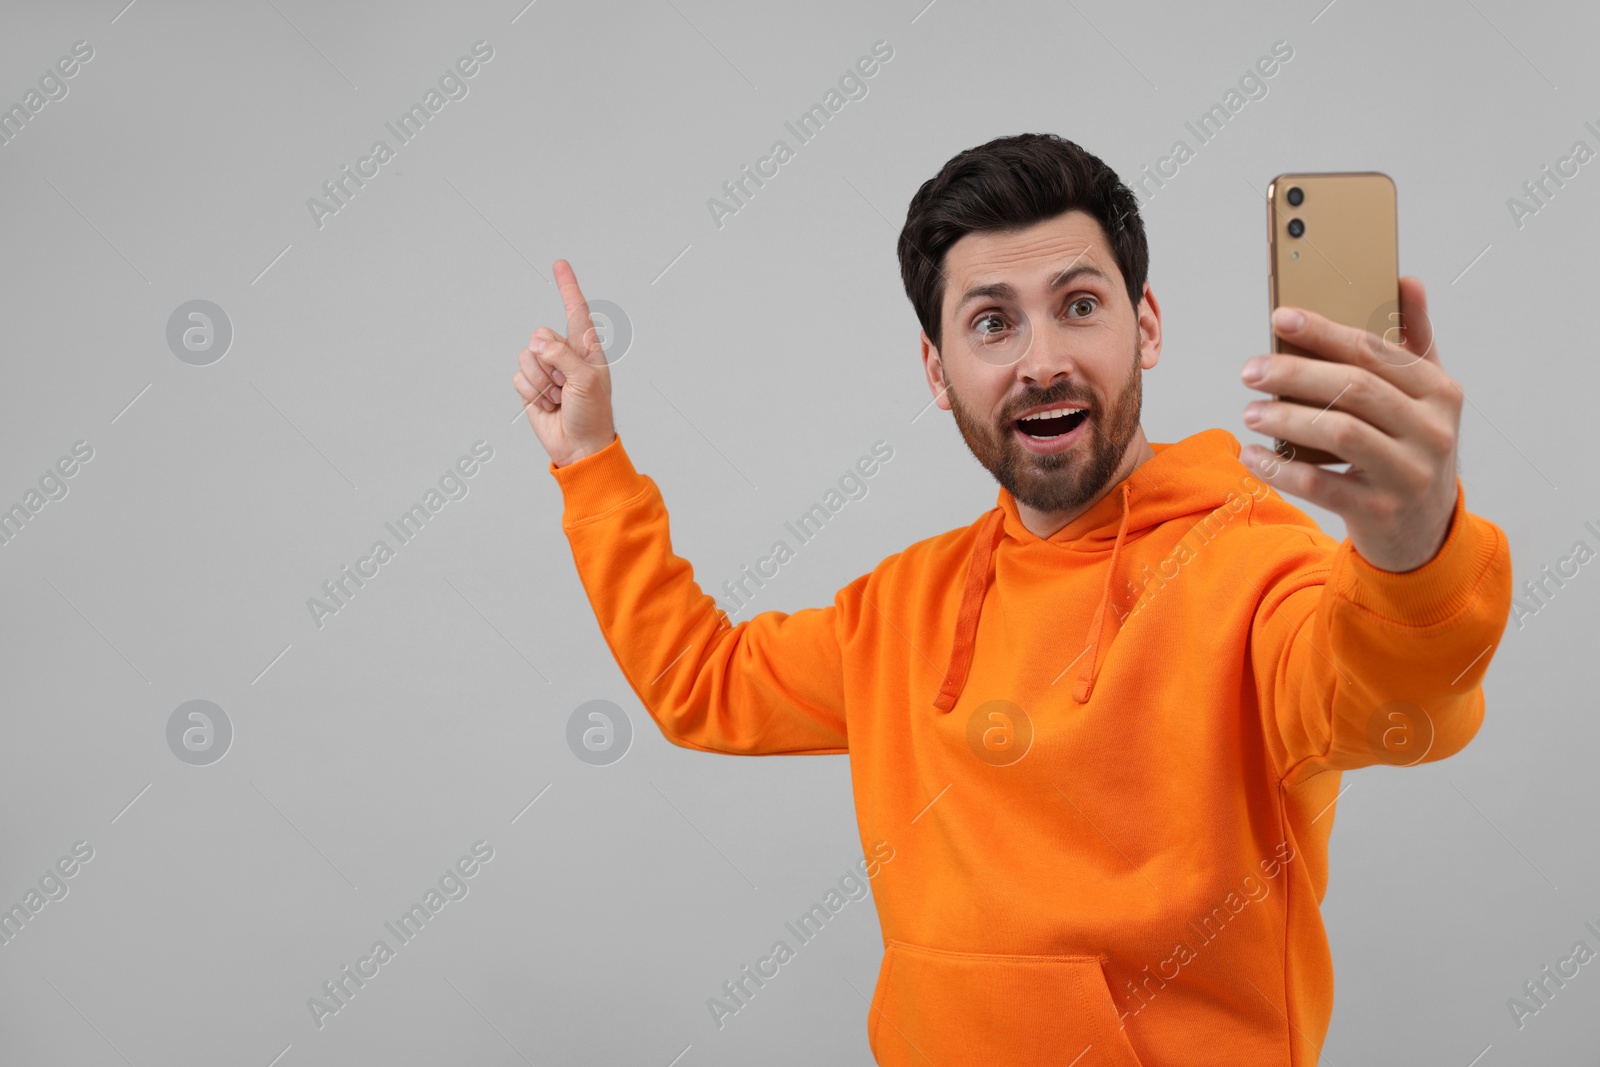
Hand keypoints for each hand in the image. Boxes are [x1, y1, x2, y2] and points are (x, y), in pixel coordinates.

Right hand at [512, 259, 616, 466]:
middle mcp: (564, 354)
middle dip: (551, 362)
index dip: (567, 286)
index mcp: (586, 347)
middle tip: (566, 386)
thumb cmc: (593, 413)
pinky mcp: (530, 386)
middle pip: (541, 335)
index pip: (575, 310)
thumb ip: (562, 356)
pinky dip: (531, 393)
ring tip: (559, 398)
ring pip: (527, 357)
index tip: (559, 264)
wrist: (579, 446)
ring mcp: (546, 370)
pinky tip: (547, 405)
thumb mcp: (587, 380)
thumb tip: (536, 344)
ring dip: (542, 382)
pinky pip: (518, 377)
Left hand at [1239, 276, 1461, 572]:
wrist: (1426, 531)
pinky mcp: (1379, 510)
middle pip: (1353, 388)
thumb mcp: (1426, 396)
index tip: (1280, 319)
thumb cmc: (1414, 449)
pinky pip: (1319, 484)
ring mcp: (1408, 473)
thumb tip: (1407, 281)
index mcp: (1439, 392)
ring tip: (1250, 411)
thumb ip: (1414, 341)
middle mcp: (1431, 430)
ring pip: (1339, 432)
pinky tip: (1252, 454)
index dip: (1325, 332)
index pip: (1375, 351)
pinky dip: (1279, 468)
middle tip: (1250, 371)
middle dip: (1294, 374)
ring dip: (1286, 418)